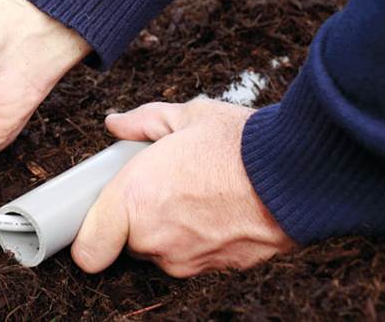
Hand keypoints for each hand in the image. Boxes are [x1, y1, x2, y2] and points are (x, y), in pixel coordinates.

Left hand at [72, 98, 293, 276]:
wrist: (297, 174)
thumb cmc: (240, 144)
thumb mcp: (186, 116)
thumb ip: (142, 122)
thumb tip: (118, 124)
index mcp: (134, 199)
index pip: (87, 248)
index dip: (89, 234)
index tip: (99, 214)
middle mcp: (155, 238)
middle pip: (127, 241)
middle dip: (138, 216)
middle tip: (160, 183)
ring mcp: (186, 259)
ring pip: (162, 250)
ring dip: (170, 227)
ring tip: (196, 190)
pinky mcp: (217, 269)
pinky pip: (194, 255)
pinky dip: (200, 237)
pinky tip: (218, 206)